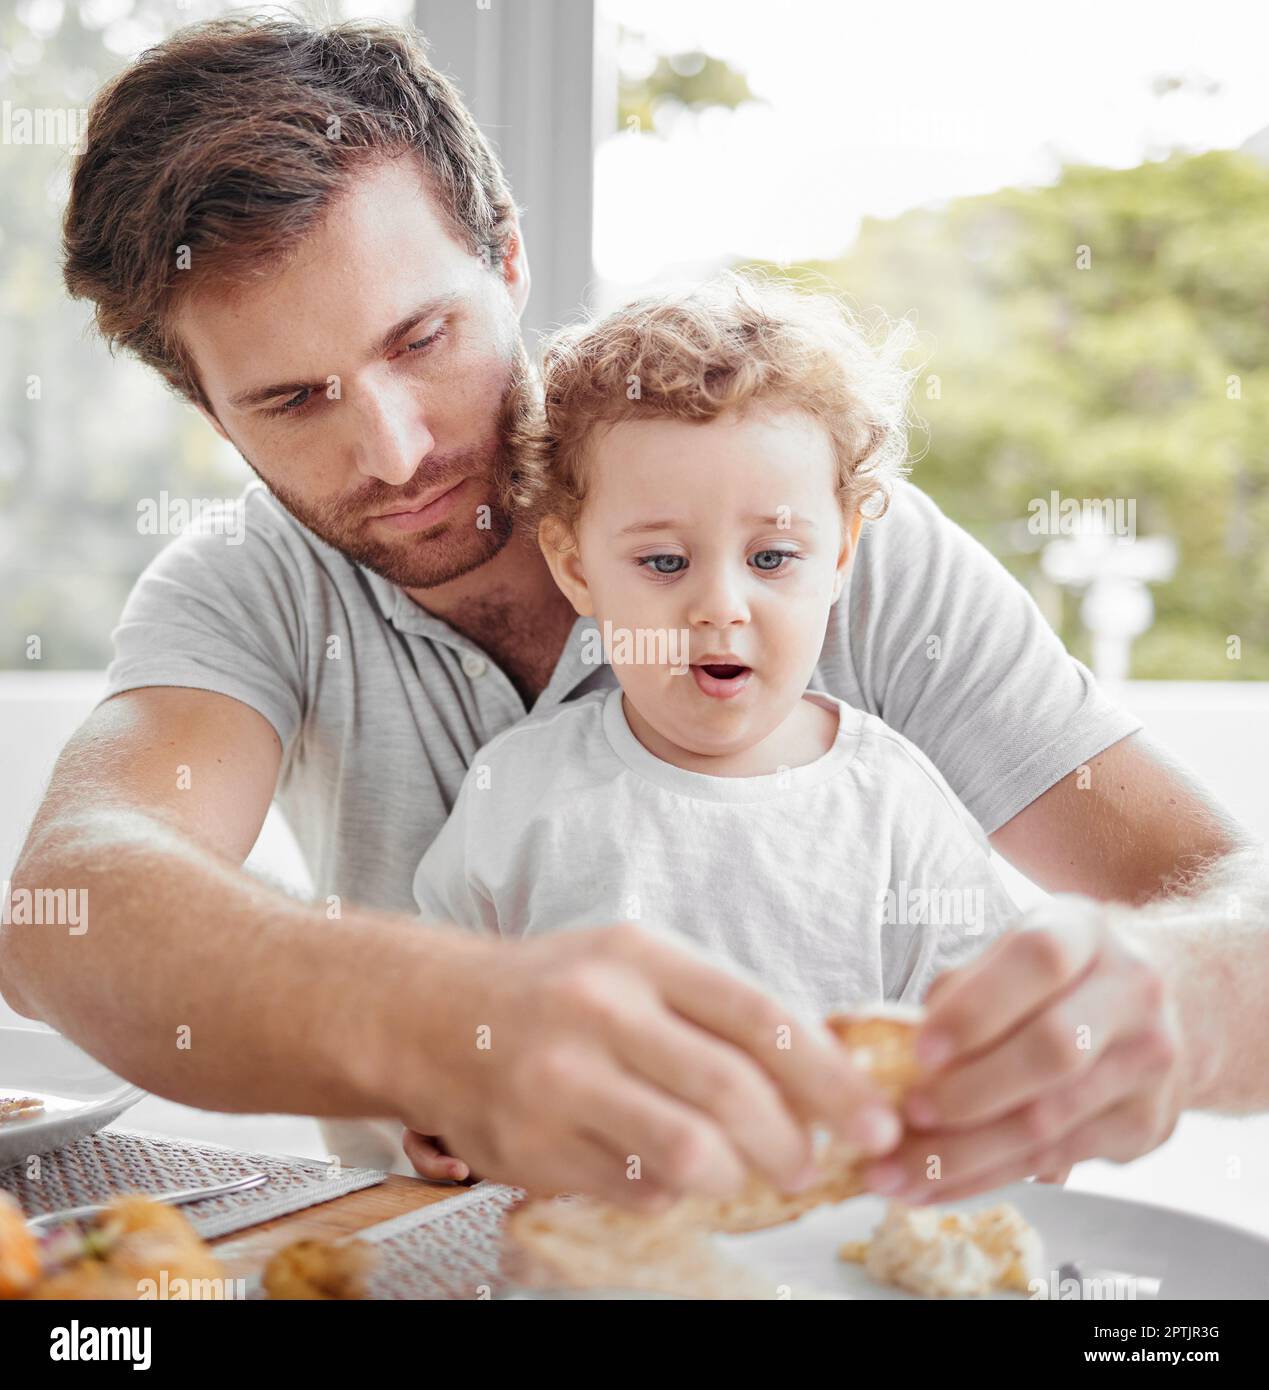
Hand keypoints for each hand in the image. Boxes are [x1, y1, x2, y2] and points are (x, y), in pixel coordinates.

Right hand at [399, 923, 901, 1211]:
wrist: (430, 1013)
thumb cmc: (550, 989)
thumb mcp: (629, 964)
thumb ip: (710, 1010)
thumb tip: (818, 1071)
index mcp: (639, 957)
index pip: (758, 1017)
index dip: (830, 1077)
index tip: (873, 1119)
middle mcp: (599, 1011)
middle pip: (731, 1092)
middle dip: (792, 1142)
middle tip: (808, 1163)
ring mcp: (561, 1082)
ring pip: (688, 1154)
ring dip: (734, 1178)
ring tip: (738, 1173)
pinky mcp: (532, 1148)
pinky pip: (635, 1191)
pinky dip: (670, 1194)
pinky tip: (664, 1173)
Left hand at [862, 895, 1184, 1203]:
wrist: (1168, 1004)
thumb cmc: (1059, 976)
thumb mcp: (1013, 953)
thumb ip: (961, 990)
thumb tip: (901, 1049)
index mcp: (1084, 933)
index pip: (1037, 961)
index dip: (977, 1008)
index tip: (921, 1049)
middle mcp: (1131, 993)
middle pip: (1053, 1051)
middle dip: (970, 1093)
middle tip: (906, 1117)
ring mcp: (1147, 1063)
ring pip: (1051, 1120)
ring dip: (965, 1155)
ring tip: (898, 1173)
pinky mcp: (1145, 1125)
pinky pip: (1055, 1159)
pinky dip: (986, 1177)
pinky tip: (935, 1187)